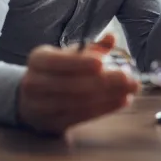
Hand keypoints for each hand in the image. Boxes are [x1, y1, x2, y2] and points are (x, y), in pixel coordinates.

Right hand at [17, 34, 139, 134]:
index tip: (101, 62)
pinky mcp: (52, 123)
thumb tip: (112, 37)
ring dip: (108, 97)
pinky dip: (104, 108)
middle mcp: (35, 83)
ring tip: (129, 91)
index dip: (79, 62)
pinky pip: (81, 116)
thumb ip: (91, 47)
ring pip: (78, 103)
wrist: (30, 99)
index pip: (57, 61)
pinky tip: (121, 101)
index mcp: (38, 59)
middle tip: (130, 79)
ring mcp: (40, 106)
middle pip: (71, 85)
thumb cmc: (57, 71)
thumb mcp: (68, 55)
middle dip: (104, 82)